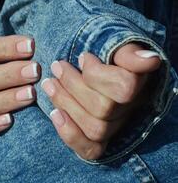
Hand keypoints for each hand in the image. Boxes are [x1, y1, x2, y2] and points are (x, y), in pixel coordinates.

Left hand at [41, 43, 160, 159]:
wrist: (100, 73)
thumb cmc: (109, 60)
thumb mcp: (120, 49)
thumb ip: (130, 54)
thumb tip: (149, 60)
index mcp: (138, 86)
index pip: (124, 87)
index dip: (97, 74)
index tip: (82, 57)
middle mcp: (130, 111)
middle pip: (103, 108)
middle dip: (73, 85)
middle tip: (56, 67)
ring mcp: (116, 128)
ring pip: (94, 128)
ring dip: (66, 104)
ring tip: (49, 84)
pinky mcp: (101, 142)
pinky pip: (91, 149)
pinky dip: (70, 134)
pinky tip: (54, 114)